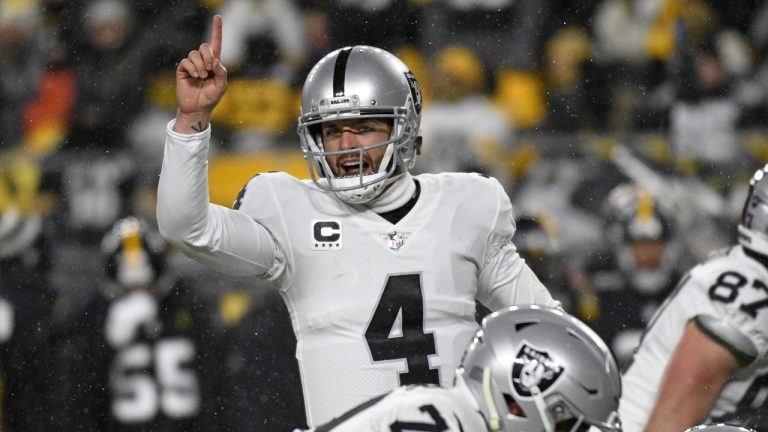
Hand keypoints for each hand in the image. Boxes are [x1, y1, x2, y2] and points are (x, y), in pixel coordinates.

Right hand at [174, 14, 226, 132]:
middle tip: (210, 70)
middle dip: (208, 56)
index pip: (216, 44)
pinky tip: (195, 77)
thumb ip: (222, 72)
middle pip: (204, 46)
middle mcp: (203, 61)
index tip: (217, 17)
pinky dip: (192, 68)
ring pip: (194, 53)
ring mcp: (192, 65)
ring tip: (202, 77)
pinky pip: (186, 61)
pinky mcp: (182, 69)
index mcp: (214, 63)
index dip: (217, 30)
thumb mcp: (221, 86)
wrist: (198, 108)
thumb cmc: (211, 98)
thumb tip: (216, 60)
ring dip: (200, 65)